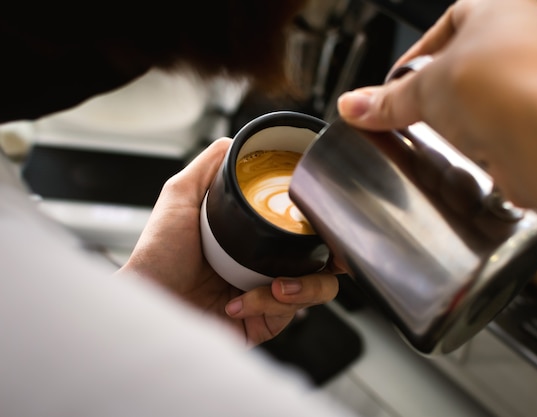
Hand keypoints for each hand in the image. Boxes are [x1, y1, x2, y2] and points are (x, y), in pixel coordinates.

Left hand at [118, 138, 338, 346]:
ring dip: (305, 286)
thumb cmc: (158, 254)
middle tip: (331, 256)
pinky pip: (287, 315)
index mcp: (256, 237)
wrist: (145, 299)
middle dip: (334, 258)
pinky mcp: (263, 324)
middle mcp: (267, 265)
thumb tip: (237, 141)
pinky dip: (269, 304)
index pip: (304, 228)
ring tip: (277, 284)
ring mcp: (268, 296)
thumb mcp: (179, 196)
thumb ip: (208, 166)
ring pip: (318, 290)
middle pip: (324, 260)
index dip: (325, 224)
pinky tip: (239, 303)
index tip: (327, 218)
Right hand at [337, 0, 536, 204]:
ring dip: (466, 114)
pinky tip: (474, 148)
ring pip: (493, 93)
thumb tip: (354, 105)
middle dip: (441, 87)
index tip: (399, 81)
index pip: (449, 22)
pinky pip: (511, 122)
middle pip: (471, 61)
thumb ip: (388, 100)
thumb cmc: (502, 87)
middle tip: (418, 109)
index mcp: (502, 7)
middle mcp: (532, 37)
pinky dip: (489, 136)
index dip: (418, 54)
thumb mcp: (423, 89)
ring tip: (445, 133)